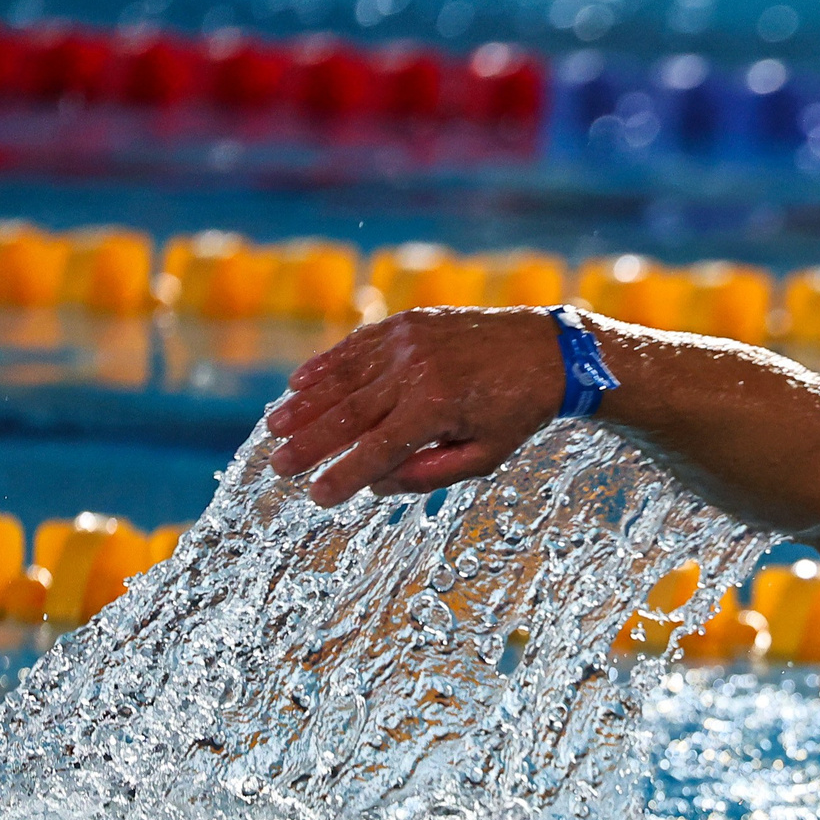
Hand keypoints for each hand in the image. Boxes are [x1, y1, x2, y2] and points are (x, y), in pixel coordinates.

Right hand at [265, 307, 567, 505]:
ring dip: (304, 405)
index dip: (343, 475)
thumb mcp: (486, 455)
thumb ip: (431, 473)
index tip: (316, 496)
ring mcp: (407, 342)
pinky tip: (298, 385)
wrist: (546, 349)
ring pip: (344, 378)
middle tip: (279, 466)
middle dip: (309, 444)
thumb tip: (375, 486)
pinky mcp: (406, 323)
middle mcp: (415, 371)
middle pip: (349, 414)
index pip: (377, 450)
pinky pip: (355, 347)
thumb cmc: (516, 410)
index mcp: (437, 408)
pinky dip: (324, 366)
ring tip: (274, 429)